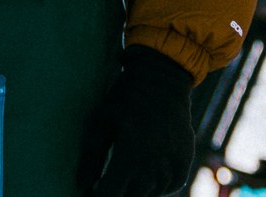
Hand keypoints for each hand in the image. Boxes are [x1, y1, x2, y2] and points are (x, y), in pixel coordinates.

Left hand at [79, 46, 197, 196]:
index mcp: (129, 158)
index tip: (94, 188)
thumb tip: (81, 185)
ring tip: (129, 168)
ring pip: (150, 194)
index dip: (99, 194)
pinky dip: (158, 184)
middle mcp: (153, 167)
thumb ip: (90, 157)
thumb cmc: (125, 98)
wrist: (163, 80)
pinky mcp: (184, 162)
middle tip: (110, 178)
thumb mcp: (101, 121)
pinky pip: (170, 187)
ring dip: (138, 188)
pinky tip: (148, 170)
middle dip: (117, 192)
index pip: (110, 195)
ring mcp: (171, 166)